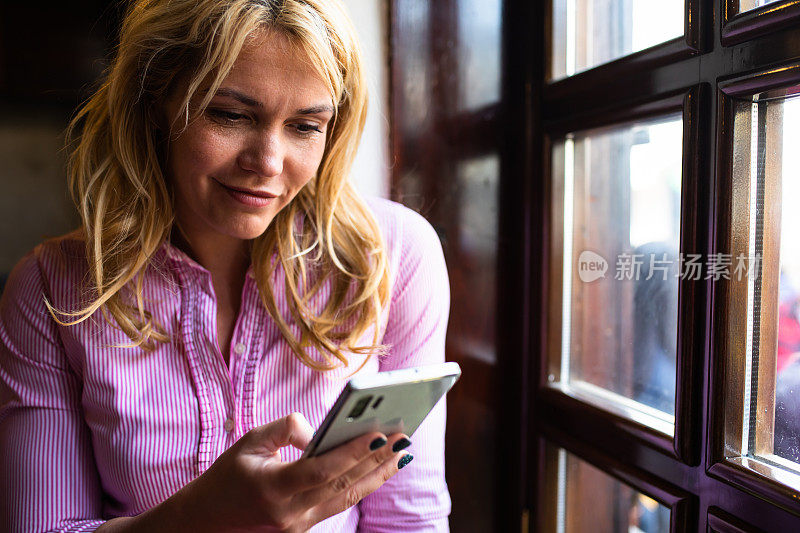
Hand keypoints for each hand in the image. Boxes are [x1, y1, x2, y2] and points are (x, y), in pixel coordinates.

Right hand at [166, 413, 411, 531]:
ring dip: (378, 475)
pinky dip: (362, 485)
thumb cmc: (226, 477)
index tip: (380, 433)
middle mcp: (290, 512)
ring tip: (402, 452)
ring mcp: (299, 525)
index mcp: (273, 488)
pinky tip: (379, 469)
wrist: (205, 522)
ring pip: (348, 498)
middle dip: (377, 460)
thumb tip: (316, 430)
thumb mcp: (248, 443)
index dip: (353, 452)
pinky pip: (339, 504)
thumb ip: (284, 430)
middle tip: (403, 436)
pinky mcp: (304, 528)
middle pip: (344, 485)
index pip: (322, 469)